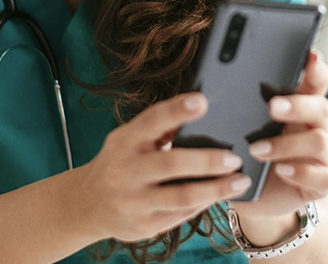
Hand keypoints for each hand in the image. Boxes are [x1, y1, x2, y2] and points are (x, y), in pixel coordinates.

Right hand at [76, 92, 251, 241]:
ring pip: (181, 196)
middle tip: (235, 157)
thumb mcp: (128, 139)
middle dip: (208, 161)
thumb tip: (197, 108)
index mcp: (124, 142)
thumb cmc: (118, 163)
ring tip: (240, 181)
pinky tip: (220, 196)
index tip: (202, 101)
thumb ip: (156, 128)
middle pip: (171, 163)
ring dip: (216, 189)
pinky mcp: (143, 225)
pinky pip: (181, 215)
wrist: (87, 204)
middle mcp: (126, 171)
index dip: (177, 110)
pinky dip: (204, 204)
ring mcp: (134, 201)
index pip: (151, 121)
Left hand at [232, 50, 327, 219]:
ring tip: (256, 149)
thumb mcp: (241, 124)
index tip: (309, 56)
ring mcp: (322, 156)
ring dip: (287, 144)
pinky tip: (281, 170)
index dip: (316, 68)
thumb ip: (239, 102)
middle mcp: (317, 127)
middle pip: (321, 108)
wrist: (251, 191)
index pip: (317, 81)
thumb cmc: (246, 149)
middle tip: (271, 106)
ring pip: (320, 142)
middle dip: (297, 105)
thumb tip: (207, 85)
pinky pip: (323, 177)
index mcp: (302, 105)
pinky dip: (301, 172)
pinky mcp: (320, 183)